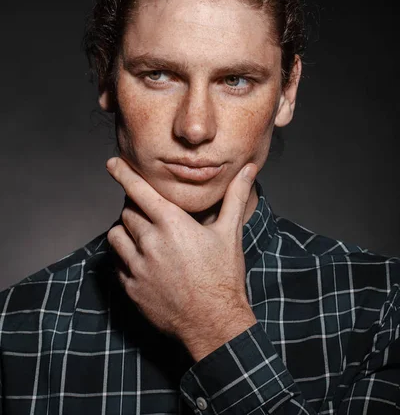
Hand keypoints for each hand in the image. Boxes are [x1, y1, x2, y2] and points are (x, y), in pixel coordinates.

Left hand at [106, 157, 257, 356]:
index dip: (124, 173)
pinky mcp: (131, 288)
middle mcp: (150, 242)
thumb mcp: (229, 233)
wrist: (214, 323)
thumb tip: (248, 169)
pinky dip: (125, 257)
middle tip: (150, 213)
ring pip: (115, 235)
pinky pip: (117, 263)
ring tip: (143, 236)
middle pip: (127, 212)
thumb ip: (236, 196)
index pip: (139, 190)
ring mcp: (138, 266)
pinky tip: (143, 261)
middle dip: (136, 208)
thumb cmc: (223, 277)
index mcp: (172, 224)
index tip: (112, 163)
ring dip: (126, 231)